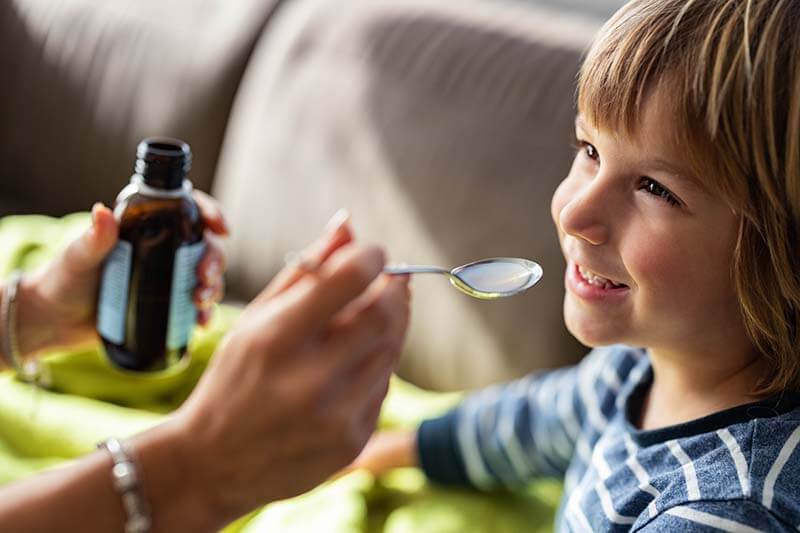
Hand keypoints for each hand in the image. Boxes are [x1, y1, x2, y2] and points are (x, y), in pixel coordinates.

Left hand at [15, 191, 227, 356]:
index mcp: (146, 227)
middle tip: (204, 276)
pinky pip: (196, 308)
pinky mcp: (166, 306)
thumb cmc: (62, 280)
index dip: (211, 215)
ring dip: (213, 288)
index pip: (187, 211)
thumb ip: (93, 238)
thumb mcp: (78, 258)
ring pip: (206, 277)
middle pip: (204, 247)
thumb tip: (102, 212)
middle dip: (214, 260)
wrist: (54, 321)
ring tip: (200, 302)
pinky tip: (201, 323)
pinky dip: (204, 314)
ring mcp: (167, 279)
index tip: (221, 230)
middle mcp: (163, 250)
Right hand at [165, 214, 411, 526]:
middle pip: (385, 315)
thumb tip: (349, 224)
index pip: (348, 280)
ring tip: (370, 318)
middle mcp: (309, 380)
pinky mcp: (352, 442)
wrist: (213, 466)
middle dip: (395, 289)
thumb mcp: (255, 320)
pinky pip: (384, 386)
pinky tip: (352, 364)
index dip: (372, 256)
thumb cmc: (232, 381)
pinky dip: (377, 365)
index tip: (374, 252)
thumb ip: (305, 271)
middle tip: (390, 280)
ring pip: (391, 350)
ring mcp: (335, 416)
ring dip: (391, 325)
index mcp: (277, 340)